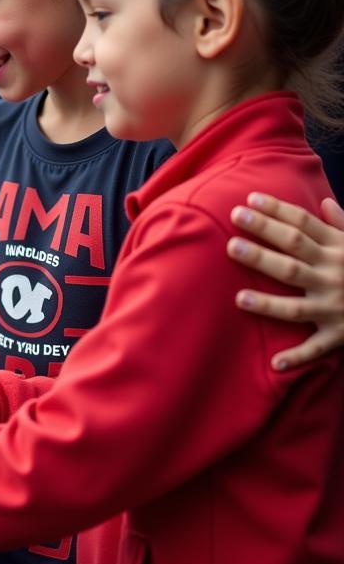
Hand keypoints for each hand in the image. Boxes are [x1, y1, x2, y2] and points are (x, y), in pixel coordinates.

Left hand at [228, 192, 343, 369]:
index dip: (276, 211)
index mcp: (338, 250)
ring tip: (239, 298)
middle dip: (263, 248)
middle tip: (231, 241)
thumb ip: (342, 226)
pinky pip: (317, 348)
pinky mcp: (339, 334)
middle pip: (294, 256)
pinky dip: (298, 357)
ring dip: (268, 304)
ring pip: (296, 305)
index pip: (303, 225)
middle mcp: (334, 275)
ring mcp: (335, 306)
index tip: (248, 200)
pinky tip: (274, 363)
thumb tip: (324, 202)